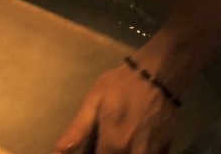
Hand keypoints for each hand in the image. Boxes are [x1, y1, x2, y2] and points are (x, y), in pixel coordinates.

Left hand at [52, 62, 177, 153]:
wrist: (156, 74)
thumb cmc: (121, 85)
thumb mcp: (94, 100)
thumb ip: (77, 129)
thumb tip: (56, 151)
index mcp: (112, 144)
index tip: (89, 147)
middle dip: (106, 151)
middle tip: (103, 139)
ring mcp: (150, 153)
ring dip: (122, 151)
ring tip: (116, 139)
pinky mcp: (164, 149)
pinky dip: (141, 151)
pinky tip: (135, 140)